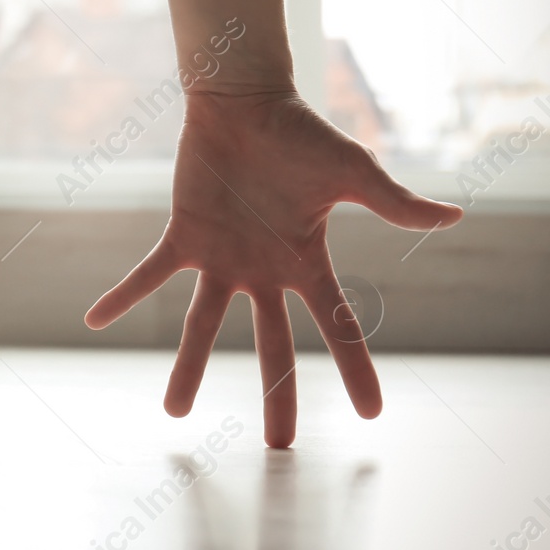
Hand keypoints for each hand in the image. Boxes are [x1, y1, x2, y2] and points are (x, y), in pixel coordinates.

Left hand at [85, 89, 462, 446]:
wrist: (246, 102)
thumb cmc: (300, 134)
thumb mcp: (353, 173)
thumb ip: (395, 204)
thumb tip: (455, 214)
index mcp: (305, 262)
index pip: (337, 325)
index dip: (355, 368)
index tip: (369, 413)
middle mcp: (263, 270)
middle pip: (271, 344)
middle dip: (276, 395)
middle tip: (277, 446)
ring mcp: (221, 257)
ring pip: (202, 323)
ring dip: (188, 367)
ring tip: (173, 412)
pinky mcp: (184, 236)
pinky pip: (149, 274)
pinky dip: (123, 295)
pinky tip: (94, 319)